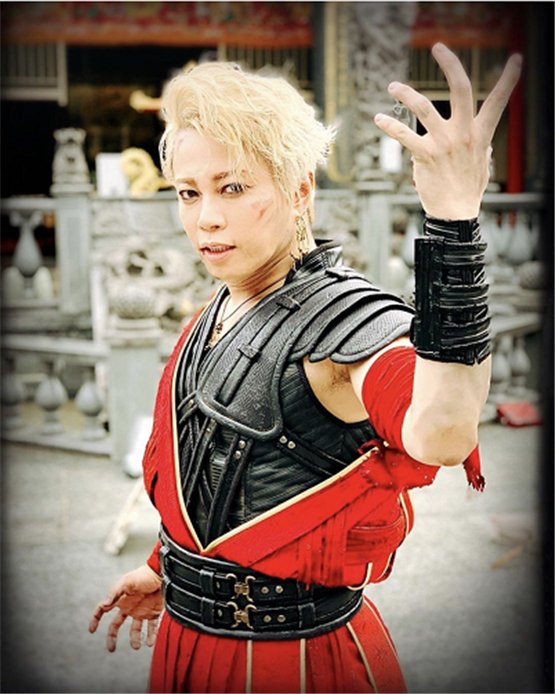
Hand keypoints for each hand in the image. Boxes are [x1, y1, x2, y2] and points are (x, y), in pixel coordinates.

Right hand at [89, 565, 163, 652]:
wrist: (162, 574)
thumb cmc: (144, 576)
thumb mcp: (127, 582)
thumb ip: (115, 592)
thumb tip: (104, 604)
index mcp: (120, 599)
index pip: (102, 609)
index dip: (95, 618)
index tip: (91, 630)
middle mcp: (128, 607)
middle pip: (115, 625)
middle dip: (111, 637)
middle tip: (111, 649)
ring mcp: (140, 611)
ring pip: (134, 630)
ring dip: (135, 639)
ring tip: (137, 647)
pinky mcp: (153, 613)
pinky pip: (151, 628)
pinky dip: (151, 636)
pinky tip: (150, 643)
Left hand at [374, 43, 521, 219]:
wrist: (455, 213)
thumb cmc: (467, 191)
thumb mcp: (482, 165)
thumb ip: (479, 147)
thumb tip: (480, 143)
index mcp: (480, 134)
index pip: (498, 102)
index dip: (509, 79)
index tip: (517, 58)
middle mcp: (463, 134)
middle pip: (461, 89)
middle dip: (450, 64)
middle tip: (438, 47)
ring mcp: (444, 143)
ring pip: (425, 108)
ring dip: (407, 93)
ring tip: (393, 86)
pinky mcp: (425, 156)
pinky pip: (405, 136)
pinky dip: (390, 125)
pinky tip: (379, 119)